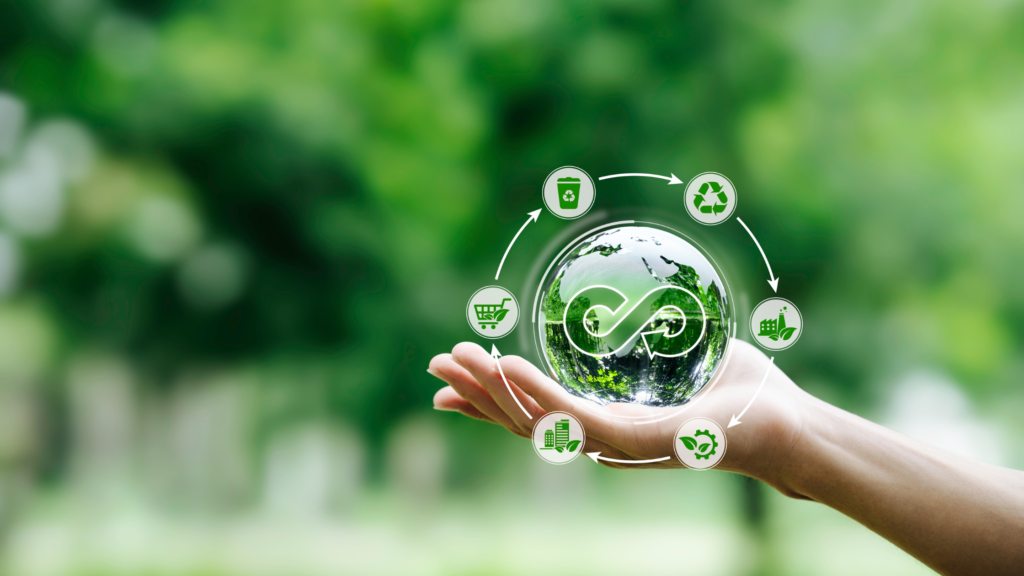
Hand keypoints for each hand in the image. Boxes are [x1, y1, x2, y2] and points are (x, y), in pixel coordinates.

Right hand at [429, 339, 809, 486]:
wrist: (790, 426)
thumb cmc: (745, 391)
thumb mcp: (684, 351)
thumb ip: (651, 335)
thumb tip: (638, 297)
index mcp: (610, 423)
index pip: (538, 413)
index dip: (492, 397)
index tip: (454, 377)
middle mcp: (605, 441)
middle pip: (522, 421)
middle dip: (475, 395)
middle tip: (433, 366)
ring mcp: (618, 446)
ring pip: (536, 421)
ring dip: (492, 389)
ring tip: (454, 359)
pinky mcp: (636, 443)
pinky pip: (573, 417)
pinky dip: (534, 391)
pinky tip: (506, 364)